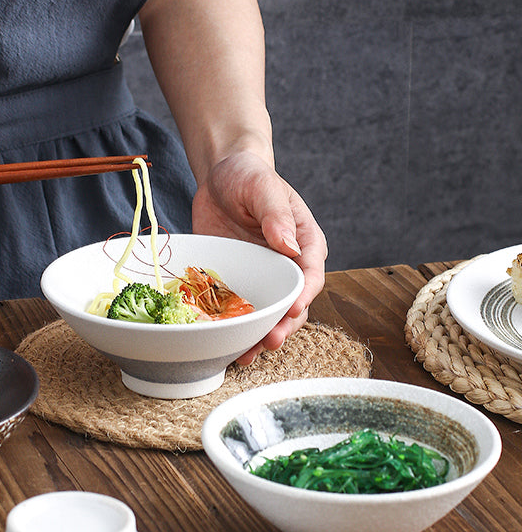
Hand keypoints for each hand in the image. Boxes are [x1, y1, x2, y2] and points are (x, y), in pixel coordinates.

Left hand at [192, 150, 326, 364]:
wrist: (220, 178)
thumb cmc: (248, 176)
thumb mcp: (262, 187)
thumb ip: (276, 215)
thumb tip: (289, 246)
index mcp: (305, 243)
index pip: (310, 275)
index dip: (303, 295)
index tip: (292, 310)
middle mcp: (287, 268)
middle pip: (292, 306)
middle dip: (282, 327)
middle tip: (269, 341)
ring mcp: (262, 281)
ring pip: (268, 317)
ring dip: (259, 338)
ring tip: (246, 355)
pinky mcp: (238, 287)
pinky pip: (239, 314)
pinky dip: (234, 331)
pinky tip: (224, 346)